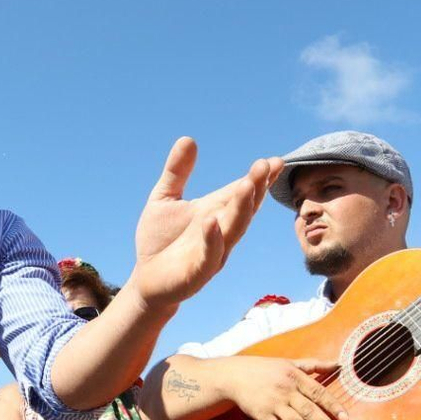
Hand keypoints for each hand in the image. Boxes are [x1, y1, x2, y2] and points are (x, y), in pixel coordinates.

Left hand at [126, 138, 281, 308]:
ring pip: (233, 230)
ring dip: (241, 208)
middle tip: (265, 165)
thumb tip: (188, 139)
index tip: (275, 161)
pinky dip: (212, 239)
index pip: (243, 193)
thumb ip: (176, 171)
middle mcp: (221, 232)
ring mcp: (212, 253)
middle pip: (243, 208)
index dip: (260, 179)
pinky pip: (208, 256)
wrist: (145, 281)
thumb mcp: (164, 199)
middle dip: (255, 188)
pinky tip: (211, 221)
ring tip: (246, 185)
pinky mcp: (197, 273)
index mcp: (217, 212)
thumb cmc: (160, 240)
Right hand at [218, 355, 345, 419]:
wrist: (235, 375)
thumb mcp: (290, 362)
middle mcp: (286, 391)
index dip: (332, 405)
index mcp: (295, 376)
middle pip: (309, 410)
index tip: (345, 419)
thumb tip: (338, 364)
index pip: (318, 392)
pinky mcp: (262, 416)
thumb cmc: (266, 369)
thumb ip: (314, 365)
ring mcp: (273, 405)